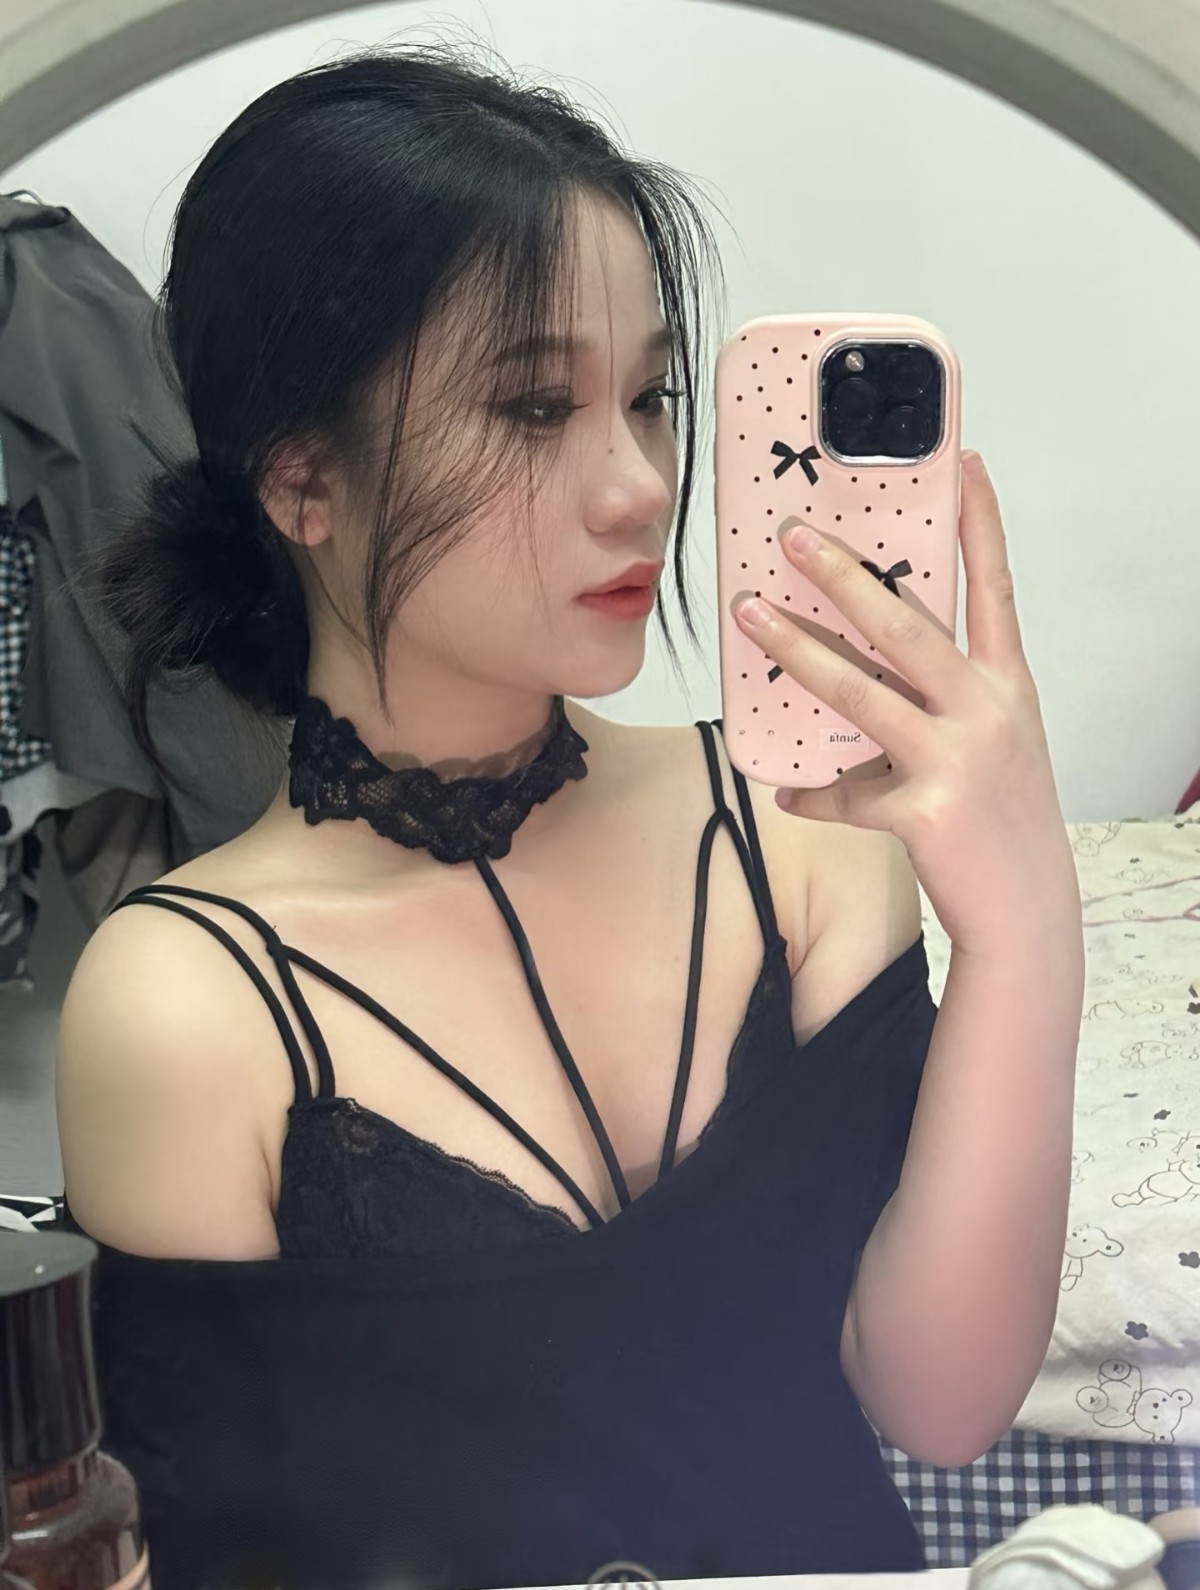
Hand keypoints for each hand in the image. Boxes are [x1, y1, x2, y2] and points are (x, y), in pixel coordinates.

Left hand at [732, 451, 1079, 955]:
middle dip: (843, 574)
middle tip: (792, 536)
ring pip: (860, 691)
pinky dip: (813, 794)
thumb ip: (933, 704)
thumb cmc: (1001, 817)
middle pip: (904, 625)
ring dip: (796, 650)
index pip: (994, 587)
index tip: (967, 462)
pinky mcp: (925, 810)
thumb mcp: (987, 745)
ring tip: (750, 616)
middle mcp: (986, 710)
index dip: (981, 523)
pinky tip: (788, 792)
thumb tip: (851, 681)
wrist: (1027, 909)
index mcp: (1007, 685)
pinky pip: (845, 793)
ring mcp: (956, 759)